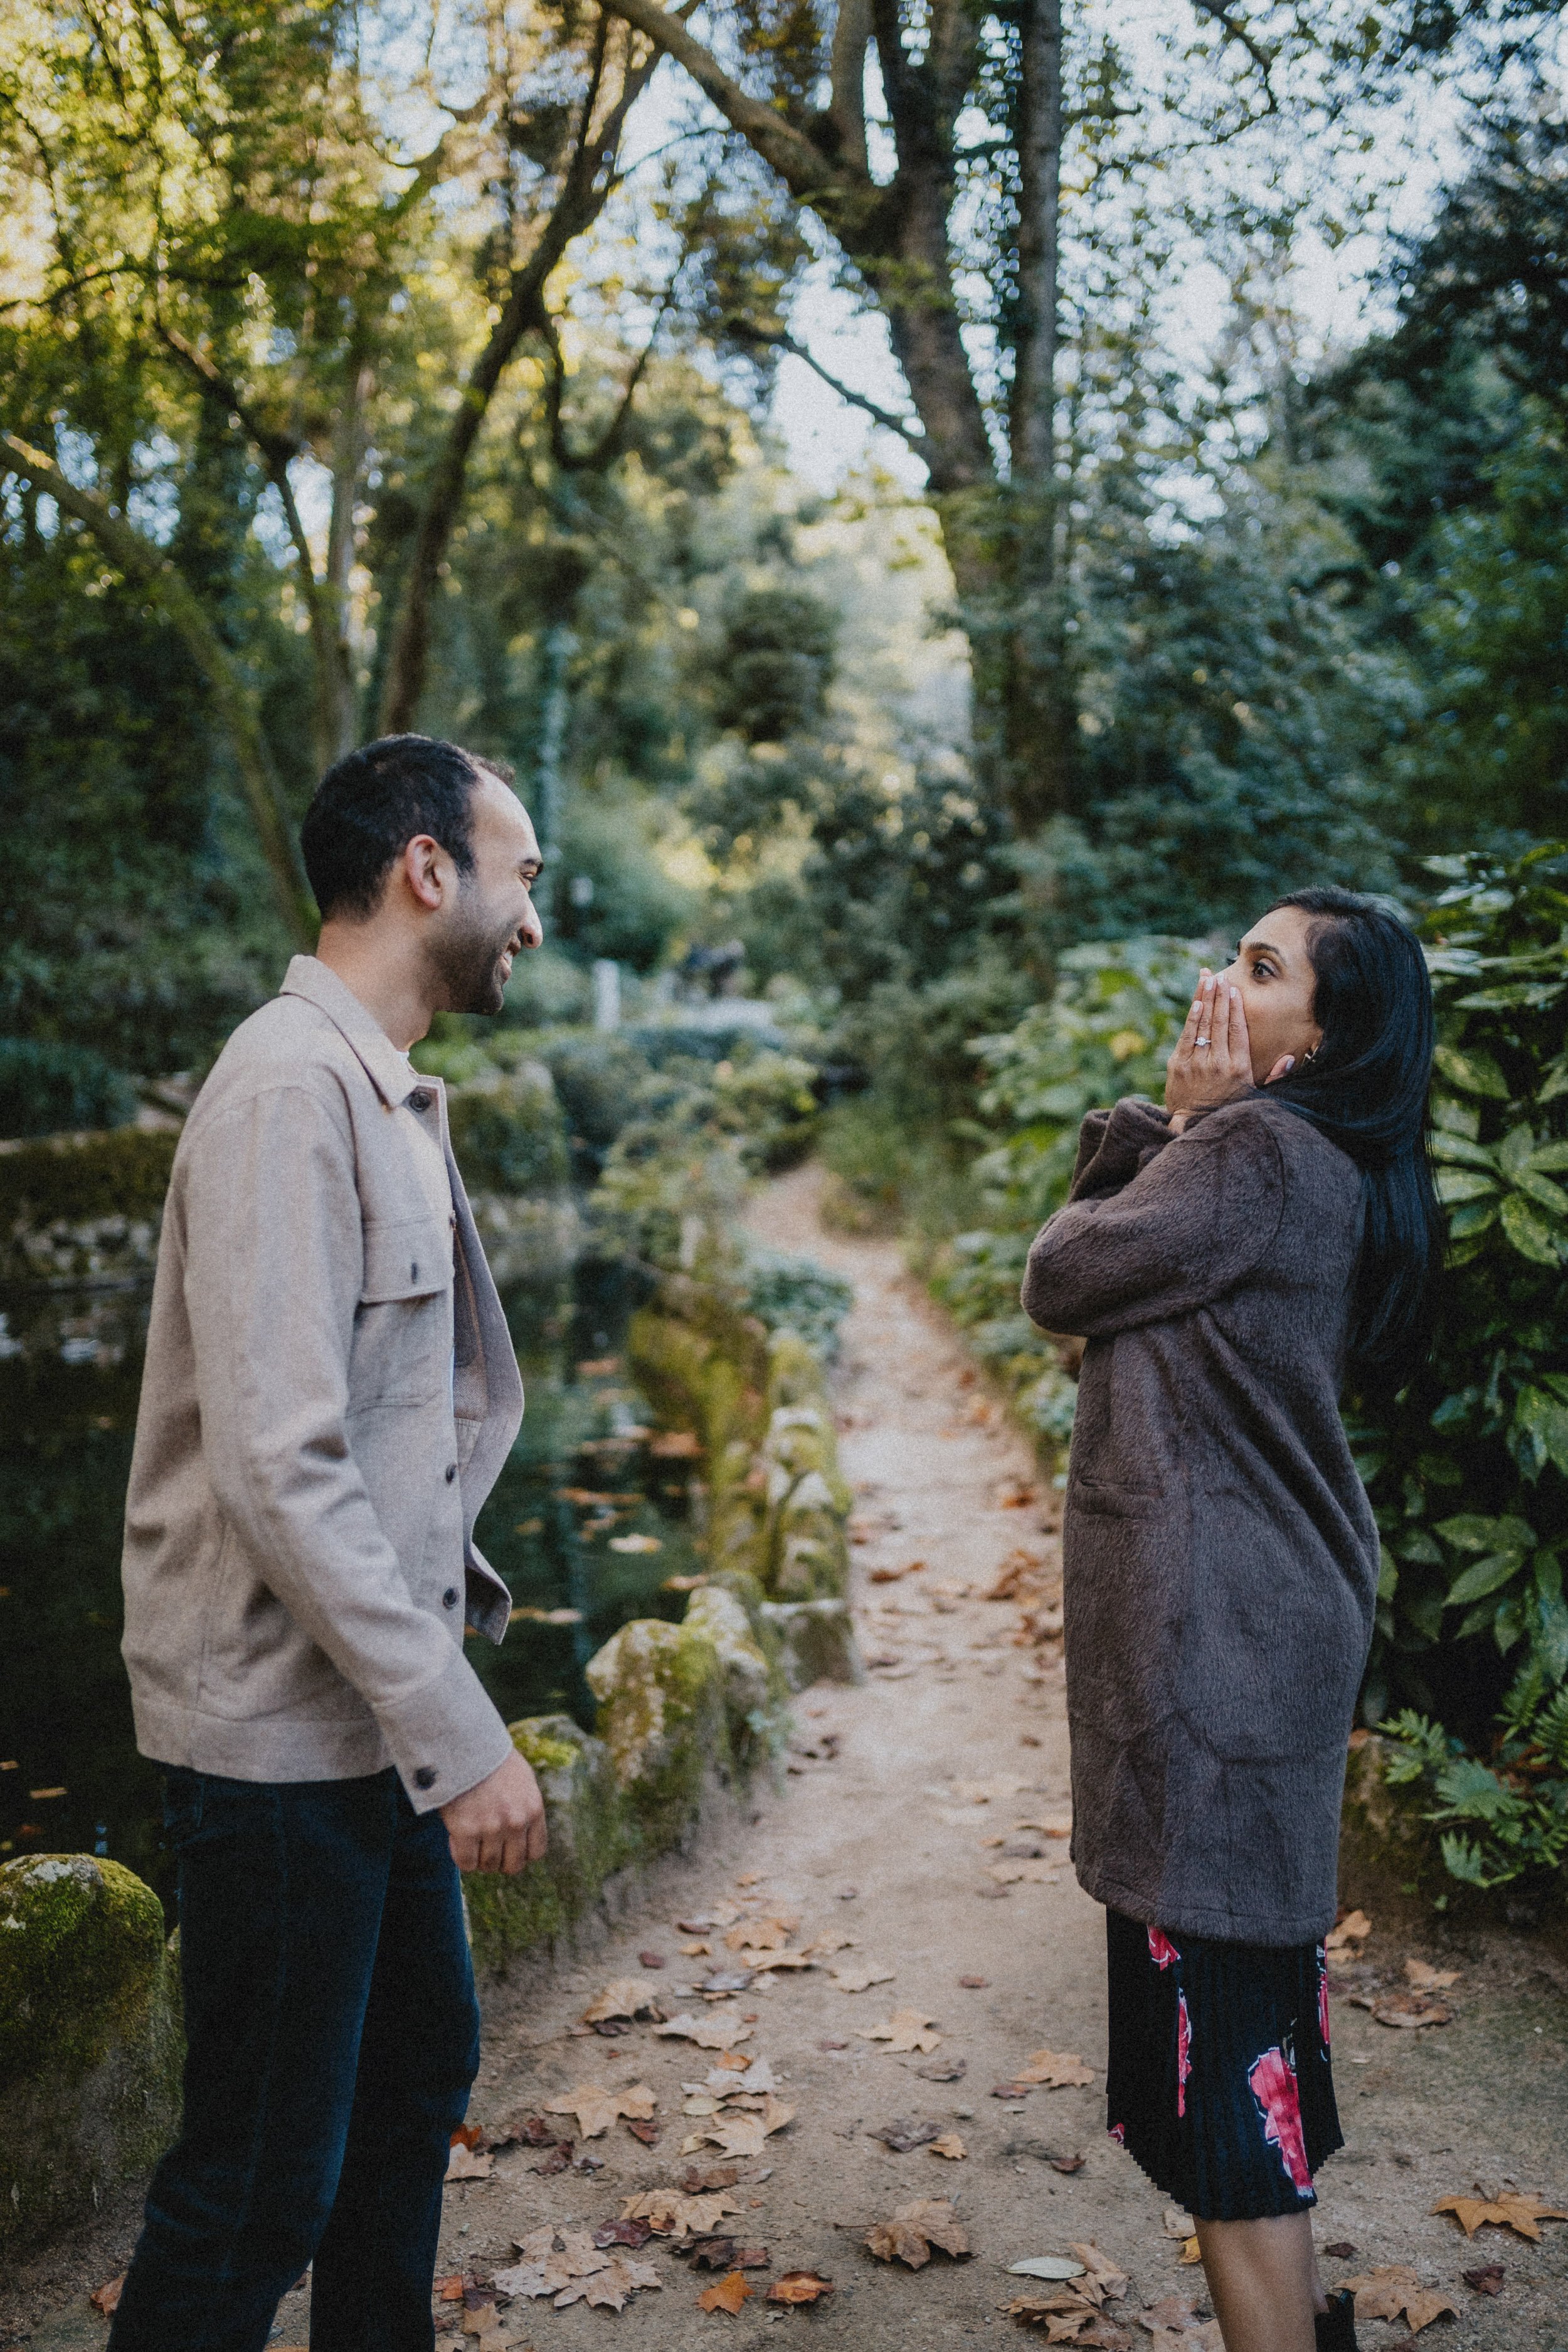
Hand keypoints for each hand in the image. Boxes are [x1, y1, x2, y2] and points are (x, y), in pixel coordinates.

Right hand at [440, 1747, 545, 1874]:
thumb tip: (523, 1831)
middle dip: (500, 1861)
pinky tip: (457, 1841)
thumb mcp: (522, 1779)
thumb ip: (526, 1806)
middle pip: (513, 1865)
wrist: (464, 1743)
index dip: (521, 1854)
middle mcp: (516, 1822)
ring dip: (479, 1859)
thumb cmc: (491, 1759)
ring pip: (488, 1865)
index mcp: (533, 1809)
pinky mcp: (466, 1830)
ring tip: (471, 1842)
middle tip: (487, 1849)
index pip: (536, 1852)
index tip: (508, 1848)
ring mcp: (491, 1828)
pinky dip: (461, 1858)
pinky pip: (466, 1863)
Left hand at [1165, 969, 1294, 1125]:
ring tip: (1208, 979)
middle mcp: (1218, 1063)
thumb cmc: (1228, 1108)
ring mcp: (1197, 1063)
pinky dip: (1192, 1018)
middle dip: (1220, 997)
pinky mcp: (1179, 1065)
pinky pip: (1187, 1036)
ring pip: (1203, 1024)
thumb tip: (1290, 1058)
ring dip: (1205, 999)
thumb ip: (1273, 1077)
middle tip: (1221, 977)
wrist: (1194, 1125)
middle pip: (1220, 1022)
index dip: (1236, 1008)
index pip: (1238, 1030)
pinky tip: (1197, 1002)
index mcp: (1239, 1068)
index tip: (1235, 990)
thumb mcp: (1255, 1095)